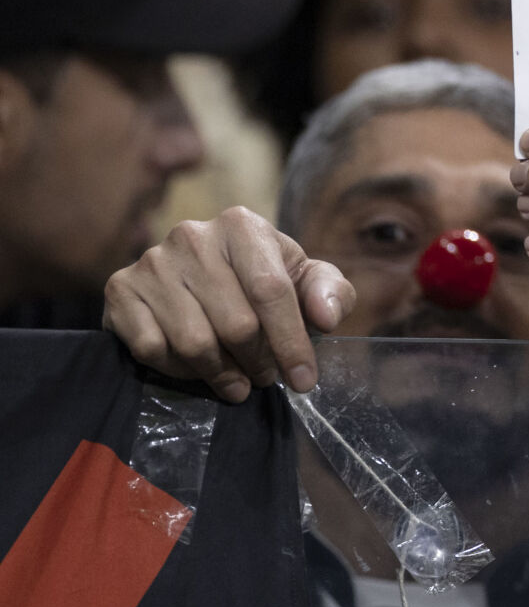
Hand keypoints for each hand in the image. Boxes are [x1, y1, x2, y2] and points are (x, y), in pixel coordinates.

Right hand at [102, 208, 353, 401]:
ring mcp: (151, 262)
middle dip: (259, 362)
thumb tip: (326, 317)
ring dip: (221, 373)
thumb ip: (330, 291)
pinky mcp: (119, 289)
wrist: (197, 277)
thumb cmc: (262, 278)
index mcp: (241, 225)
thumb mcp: (304, 278)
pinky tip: (196, 369)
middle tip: (265, 378)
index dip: (291, 342)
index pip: (271, 291)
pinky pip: (152, 349)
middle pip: (236, 323)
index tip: (304, 380)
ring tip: (238, 382)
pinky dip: (179, 370)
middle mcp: (192, 235)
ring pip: (194, 342)